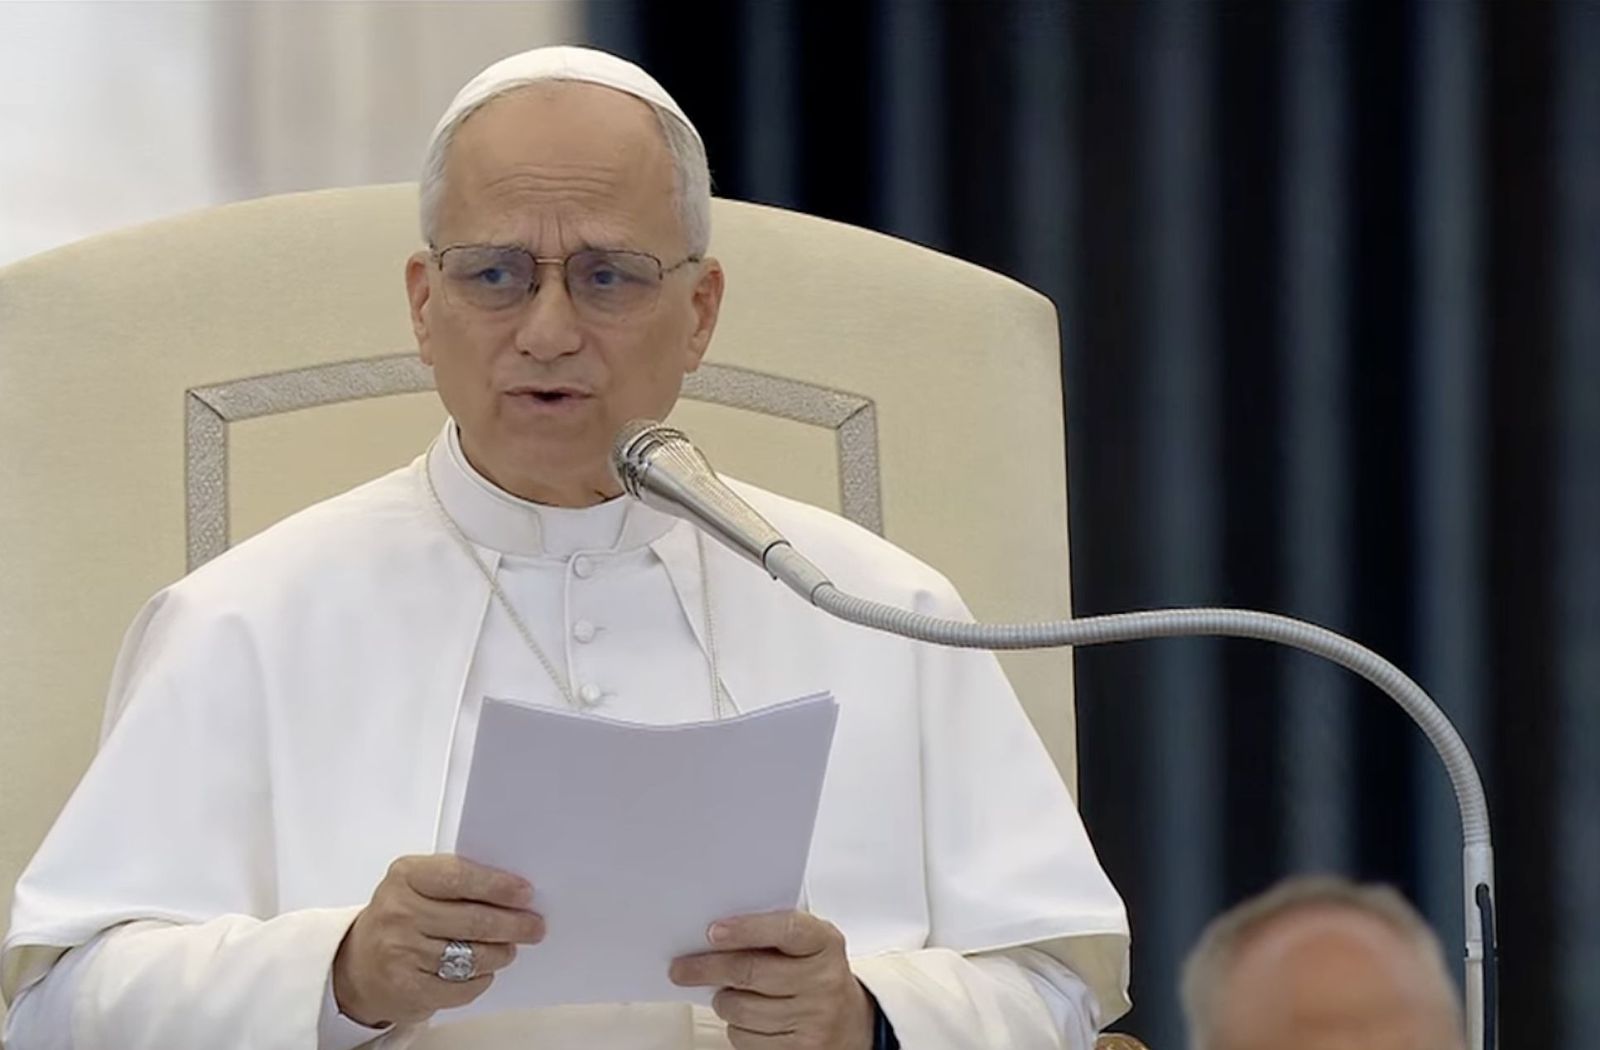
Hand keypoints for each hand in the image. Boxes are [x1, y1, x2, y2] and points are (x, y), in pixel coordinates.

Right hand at [332, 854, 544, 1026]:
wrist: (357, 967)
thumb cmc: (399, 918)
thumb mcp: (417, 885)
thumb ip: (457, 880)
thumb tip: (512, 890)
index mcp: (406, 876)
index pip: (460, 876)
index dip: (498, 886)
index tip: (525, 893)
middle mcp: (400, 912)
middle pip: (473, 919)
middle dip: (513, 924)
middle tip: (534, 926)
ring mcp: (402, 952)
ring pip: (472, 955)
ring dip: (500, 953)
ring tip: (509, 949)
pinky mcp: (409, 989)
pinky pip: (462, 987)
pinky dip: (480, 979)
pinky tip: (482, 971)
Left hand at [669, 910, 874, 1049]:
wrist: (850, 1023)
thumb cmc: (816, 974)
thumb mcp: (807, 944)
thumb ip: (772, 932)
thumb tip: (716, 935)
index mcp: (825, 943)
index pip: (786, 929)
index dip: (747, 929)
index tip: (713, 931)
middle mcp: (823, 981)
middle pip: (752, 972)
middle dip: (708, 969)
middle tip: (682, 968)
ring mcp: (813, 1019)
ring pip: (742, 1009)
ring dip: (723, 1001)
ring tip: (727, 993)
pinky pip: (746, 1039)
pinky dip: (736, 1028)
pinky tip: (747, 1017)